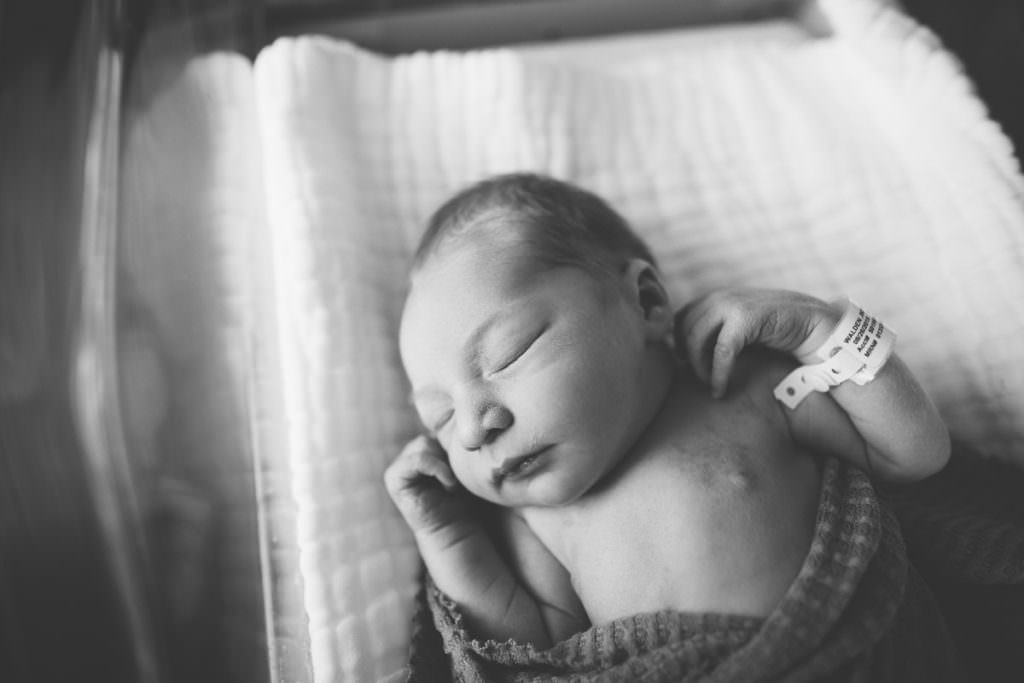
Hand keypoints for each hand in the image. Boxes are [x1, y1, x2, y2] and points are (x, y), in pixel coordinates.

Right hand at [384, 434, 474, 536]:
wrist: (457, 527)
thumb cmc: (465, 496)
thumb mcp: (462, 462)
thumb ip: (454, 441)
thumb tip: (457, 418)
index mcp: (425, 446)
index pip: (438, 427)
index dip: (454, 443)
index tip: (465, 466)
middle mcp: (410, 453)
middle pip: (432, 434)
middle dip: (448, 454)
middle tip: (458, 477)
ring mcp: (400, 464)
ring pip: (424, 443)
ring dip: (443, 463)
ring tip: (451, 483)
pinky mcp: (393, 477)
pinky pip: (416, 460)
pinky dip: (436, 469)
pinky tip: (448, 485)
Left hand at [675, 288, 838, 397]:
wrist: (816, 326)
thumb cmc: (777, 333)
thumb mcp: (742, 329)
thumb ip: (718, 332)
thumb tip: (685, 354)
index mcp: (717, 297)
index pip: (680, 319)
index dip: (679, 343)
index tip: (687, 365)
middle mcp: (720, 297)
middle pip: (684, 330)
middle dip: (687, 358)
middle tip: (699, 379)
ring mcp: (732, 304)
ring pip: (696, 339)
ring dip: (699, 367)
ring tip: (710, 385)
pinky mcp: (746, 318)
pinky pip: (721, 351)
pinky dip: (717, 374)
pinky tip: (720, 390)